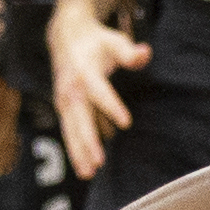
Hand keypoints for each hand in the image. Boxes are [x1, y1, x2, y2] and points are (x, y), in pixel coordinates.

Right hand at [49, 0, 150, 179]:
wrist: (65, 36)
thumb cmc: (97, 40)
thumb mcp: (114, 40)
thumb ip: (128, 51)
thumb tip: (145, 53)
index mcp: (84, 71)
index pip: (99, 91)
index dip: (111, 105)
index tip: (126, 123)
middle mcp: (71, 88)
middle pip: (80, 117)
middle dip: (88, 140)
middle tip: (99, 162)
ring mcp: (64, 100)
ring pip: (71, 129)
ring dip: (78, 152)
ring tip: (88, 173)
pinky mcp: (64, 108)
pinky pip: (69, 131)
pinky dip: (75, 150)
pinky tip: (85, 170)